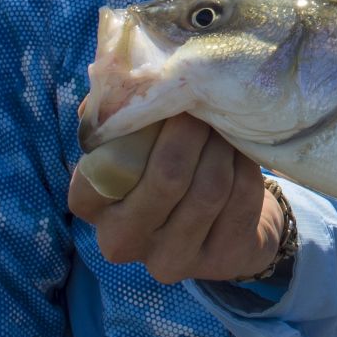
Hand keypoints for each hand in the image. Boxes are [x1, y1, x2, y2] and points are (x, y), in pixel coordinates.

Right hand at [68, 113, 284, 282]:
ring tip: (225, 126)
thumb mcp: (135, 138)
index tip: (168, 104)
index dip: (146, 126)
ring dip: (223, 148)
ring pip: (209, 188)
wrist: (221, 220)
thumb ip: (121, 110)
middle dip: (196, 132)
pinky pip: (240, 200)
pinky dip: (247, 168)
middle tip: (207, 104)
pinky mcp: (215, 264)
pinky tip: (242, 154)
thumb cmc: (166, 164)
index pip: (106, 165)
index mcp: (89, 203)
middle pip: (168, 175)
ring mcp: (168, 260)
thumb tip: (123, 73)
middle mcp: (120, 240)